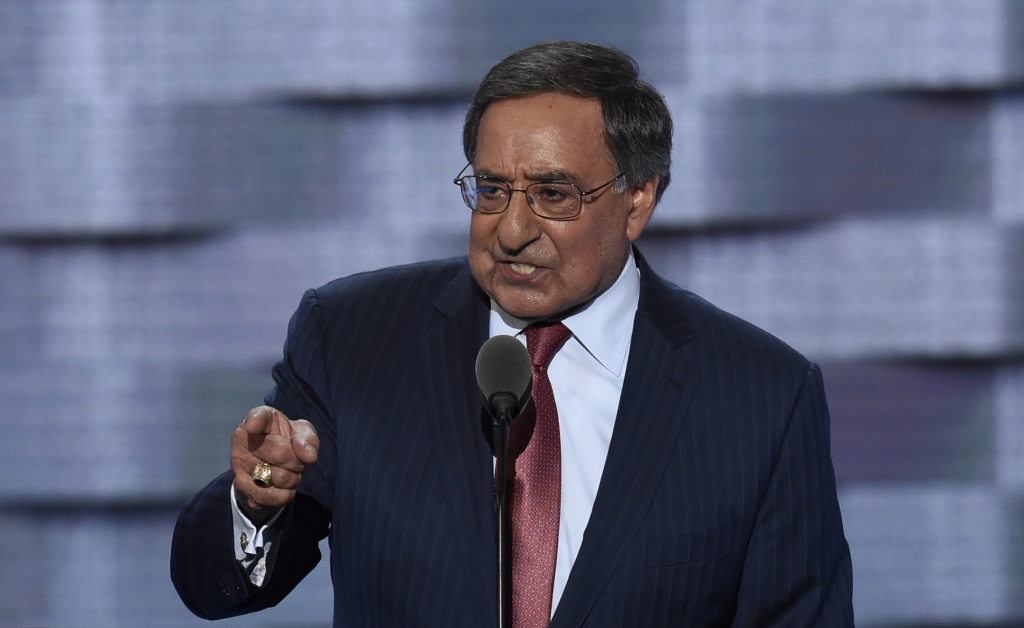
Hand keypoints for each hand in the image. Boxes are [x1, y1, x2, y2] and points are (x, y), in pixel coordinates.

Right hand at [231, 406, 318, 523]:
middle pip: (279, 453)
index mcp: (260, 418)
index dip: (256, 422)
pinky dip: (285, 494)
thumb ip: (307, 439)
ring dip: (292, 479)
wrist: (272, 465)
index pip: (258, 417)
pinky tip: (281, 486)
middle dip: (297, 461)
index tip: (253, 427)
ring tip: (289, 472)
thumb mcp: (302, 433)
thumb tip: (309, 456)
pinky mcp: (241, 486)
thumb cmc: (289, 441)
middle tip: (297, 461)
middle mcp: (243, 439)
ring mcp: (238, 464)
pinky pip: (271, 496)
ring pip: (278, 477)